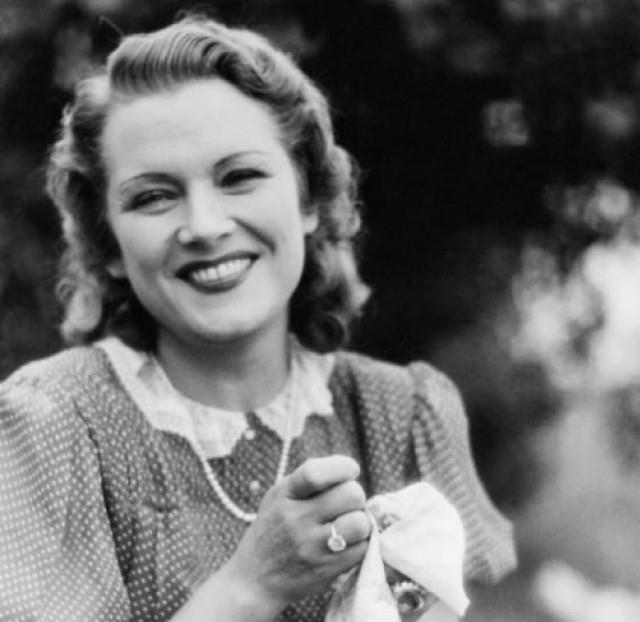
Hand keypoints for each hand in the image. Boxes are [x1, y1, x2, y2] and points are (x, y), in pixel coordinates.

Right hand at [223, 455, 371, 616]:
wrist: (254, 580)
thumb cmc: (273, 529)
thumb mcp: (278, 497)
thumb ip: (308, 480)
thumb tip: (350, 471)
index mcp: (284, 495)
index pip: (315, 473)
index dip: (342, 466)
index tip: (351, 470)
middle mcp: (296, 519)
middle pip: (350, 494)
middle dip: (355, 494)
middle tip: (347, 503)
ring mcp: (312, 547)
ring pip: (360, 523)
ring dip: (361, 520)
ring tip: (349, 523)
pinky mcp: (326, 569)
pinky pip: (361, 549)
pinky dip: (360, 543)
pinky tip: (346, 543)